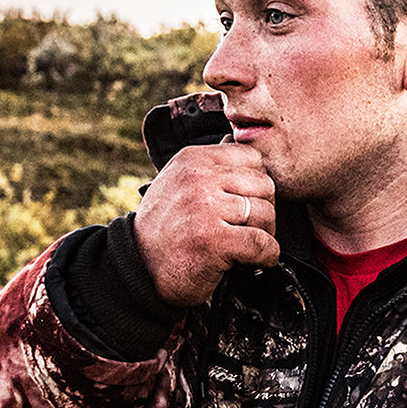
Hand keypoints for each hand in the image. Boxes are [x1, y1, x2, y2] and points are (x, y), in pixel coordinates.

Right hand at [132, 136, 278, 307]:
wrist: (140, 266)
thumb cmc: (164, 227)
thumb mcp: (179, 182)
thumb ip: (209, 166)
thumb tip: (234, 141)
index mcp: (193, 159)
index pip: (252, 158)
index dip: (257, 184)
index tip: (247, 203)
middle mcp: (199, 179)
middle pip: (264, 186)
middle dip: (264, 210)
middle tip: (250, 227)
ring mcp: (205, 209)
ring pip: (265, 214)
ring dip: (265, 234)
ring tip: (248, 244)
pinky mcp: (213, 241)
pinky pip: (262, 243)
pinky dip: (267, 255)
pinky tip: (255, 260)